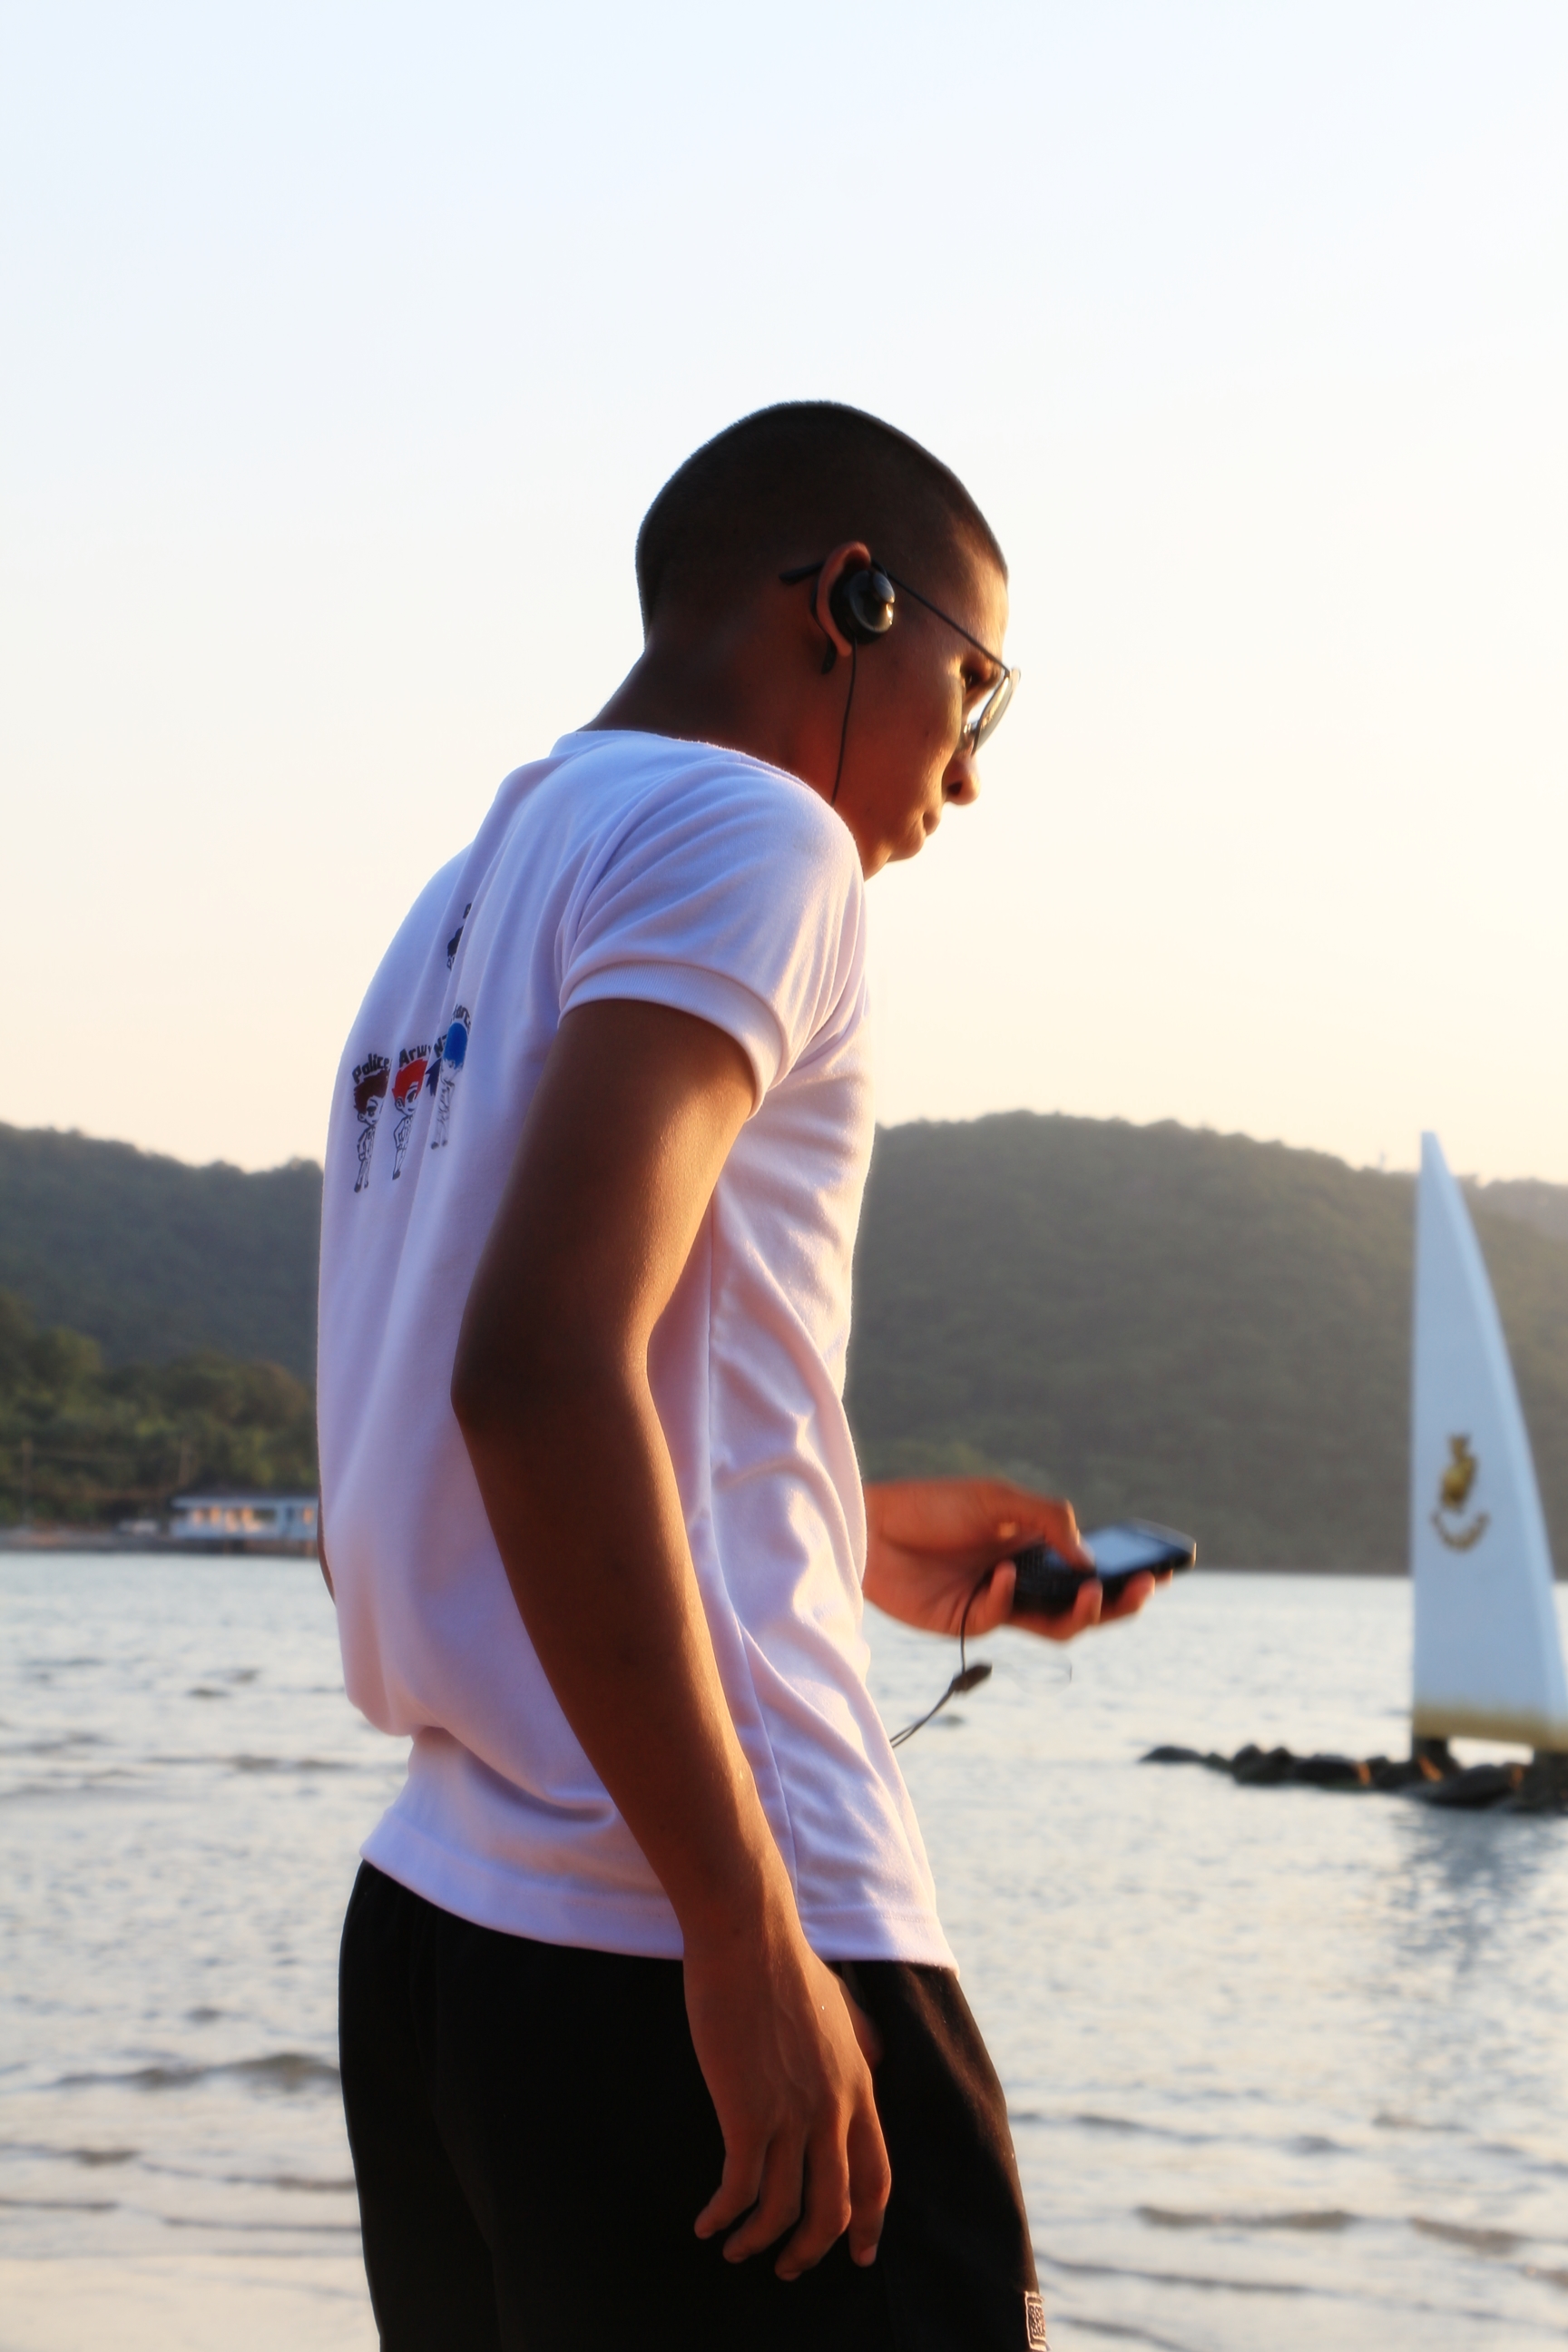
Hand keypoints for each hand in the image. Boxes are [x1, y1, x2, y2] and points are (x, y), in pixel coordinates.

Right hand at [685, 1897, 889, 2278]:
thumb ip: (862, 2039)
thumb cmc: (786, 1964)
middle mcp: (834, 2109)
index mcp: (859, 2086)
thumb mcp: (843, 2006)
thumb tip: (875, 2055)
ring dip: (760, 2243)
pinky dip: (723, 2218)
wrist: (749, 1938)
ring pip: (785, 2211)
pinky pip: (740, 2190)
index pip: (876, 2176)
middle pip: (835, 2209)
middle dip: (811, 2250)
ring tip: (736, 2250)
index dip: (870, 2224)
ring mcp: (792, 2114)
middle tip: (789, 2269)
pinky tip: (706, 2224)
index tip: (860, 2254)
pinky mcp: (748, 2114)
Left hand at [862, 1475, 1163, 1643]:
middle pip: (1085, 1604)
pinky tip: (1004, 1574)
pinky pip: (1003, 1618)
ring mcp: (999, 1603)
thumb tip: (1090, 1561)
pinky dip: (1010, 1596)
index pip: (1091, 1567)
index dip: (1126, 1572)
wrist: (872, 1525)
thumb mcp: (998, 1499)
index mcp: (1037, 1547)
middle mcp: (1025, 1579)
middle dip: (1120, 1600)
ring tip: (1090, 1592)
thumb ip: (1048, 1521)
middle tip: (1145, 1587)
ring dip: (1082, 1612)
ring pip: (1055, 1624)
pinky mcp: (967, 1622)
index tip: (1163, 1568)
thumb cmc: (933, 1505)